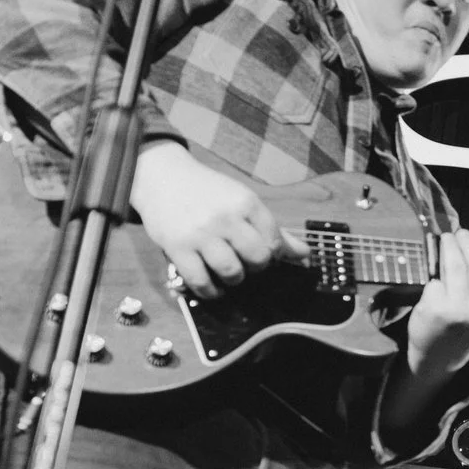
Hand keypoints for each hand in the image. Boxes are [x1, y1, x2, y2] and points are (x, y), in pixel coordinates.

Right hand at [130, 141, 306, 296]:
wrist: (163, 177)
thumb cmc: (208, 192)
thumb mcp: (242, 200)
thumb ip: (272, 228)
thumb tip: (304, 255)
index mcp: (246, 203)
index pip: (274, 241)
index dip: (273, 253)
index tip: (263, 253)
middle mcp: (225, 218)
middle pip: (259, 258)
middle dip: (257, 267)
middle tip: (247, 263)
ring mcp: (201, 234)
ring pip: (232, 272)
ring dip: (235, 280)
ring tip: (230, 274)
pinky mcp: (178, 248)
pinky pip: (201, 281)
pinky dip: (211, 291)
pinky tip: (213, 287)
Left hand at [406, 225, 468, 381]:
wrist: (438, 358)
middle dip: (468, 241)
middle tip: (460, 234)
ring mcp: (460, 311)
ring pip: (455, 264)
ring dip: (448, 246)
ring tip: (446, 241)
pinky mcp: (436, 309)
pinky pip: (435, 279)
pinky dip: (432, 274)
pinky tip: (432, 278)